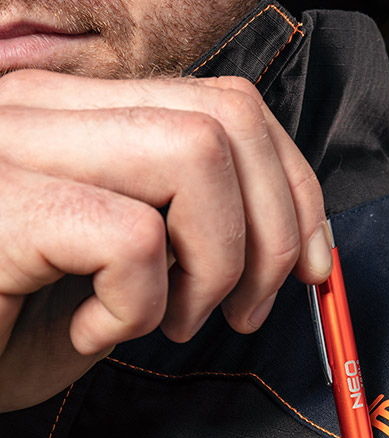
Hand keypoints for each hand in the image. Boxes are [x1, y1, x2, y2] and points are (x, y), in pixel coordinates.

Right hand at [0, 70, 331, 411]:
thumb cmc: (3, 327)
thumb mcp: (113, 274)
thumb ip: (186, 233)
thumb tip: (294, 246)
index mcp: (79, 116)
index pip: (230, 105)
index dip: (296, 191)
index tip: (308, 271)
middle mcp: (45, 109)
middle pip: (228, 119)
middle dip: (274, 233)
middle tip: (236, 311)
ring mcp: (17, 148)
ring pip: (193, 155)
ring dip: (211, 263)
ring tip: (166, 320)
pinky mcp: (0, 208)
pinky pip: (131, 239)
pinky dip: (138, 306)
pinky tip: (92, 331)